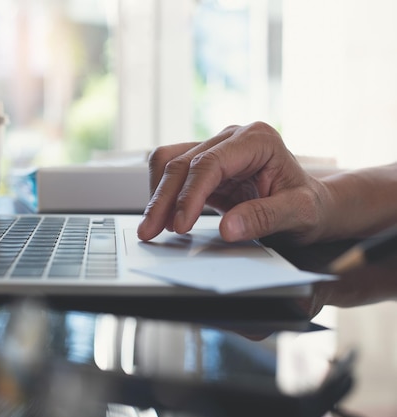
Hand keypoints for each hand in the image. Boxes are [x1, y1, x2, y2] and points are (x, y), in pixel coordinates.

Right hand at [137, 122, 329, 243]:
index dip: (189, 195)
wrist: (313, 205)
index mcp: (257, 139)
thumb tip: (227, 228)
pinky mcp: (205, 164)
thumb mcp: (299, 214)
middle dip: (162, 199)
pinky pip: (172, 171)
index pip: (209, 163)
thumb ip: (264, 218)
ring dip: (156, 194)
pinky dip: (161, 193)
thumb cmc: (310, 206)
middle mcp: (232, 138)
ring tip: (152, 227)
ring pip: (169, 162)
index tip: (180, 225)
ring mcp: (216, 148)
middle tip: (150, 231)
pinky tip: (162, 217)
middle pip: (182, 162)